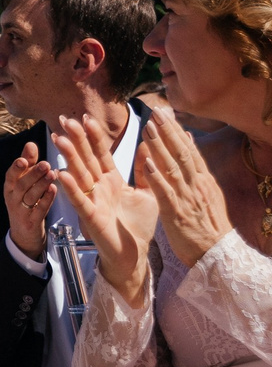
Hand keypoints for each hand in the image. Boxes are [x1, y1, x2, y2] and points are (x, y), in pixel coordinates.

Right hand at [3, 143, 56, 257]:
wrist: (24, 234)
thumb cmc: (26, 203)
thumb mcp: (22, 184)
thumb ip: (27, 165)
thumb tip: (31, 144)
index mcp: (9, 187)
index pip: (11, 175)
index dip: (17, 167)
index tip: (24, 158)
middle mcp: (13, 198)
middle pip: (21, 184)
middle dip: (33, 173)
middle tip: (45, 163)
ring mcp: (21, 211)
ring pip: (30, 196)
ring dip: (41, 184)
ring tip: (52, 174)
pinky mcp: (32, 222)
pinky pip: (39, 210)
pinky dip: (46, 199)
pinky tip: (54, 190)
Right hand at [50, 114, 158, 302]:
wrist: (135, 255)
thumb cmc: (138, 226)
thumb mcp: (147, 193)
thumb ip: (146, 170)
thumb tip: (150, 146)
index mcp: (112, 180)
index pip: (101, 153)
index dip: (94, 136)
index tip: (85, 117)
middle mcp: (99, 188)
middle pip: (86, 159)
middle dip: (76, 139)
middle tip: (64, 119)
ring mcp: (93, 201)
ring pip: (79, 175)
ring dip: (69, 157)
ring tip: (60, 139)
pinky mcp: (91, 218)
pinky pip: (79, 201)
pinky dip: (71, 188)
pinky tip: (62, 175)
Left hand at [133, 105, 229, 265]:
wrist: (217, 254)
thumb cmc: (207, 224)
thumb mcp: (206, 192)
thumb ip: (196, 167)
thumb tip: (190, 140)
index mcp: (203, 181)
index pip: (189, 150)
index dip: (176, 131)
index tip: (164, 113)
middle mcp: (196, 185)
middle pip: (182, 154)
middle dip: (168, 132)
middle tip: (155, 112)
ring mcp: (187, 198)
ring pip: (173, 168)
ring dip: (160, 148)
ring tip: (148, 130)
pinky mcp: (177, 213)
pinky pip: (166, 192)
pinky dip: (157, 177)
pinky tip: (148, 163)